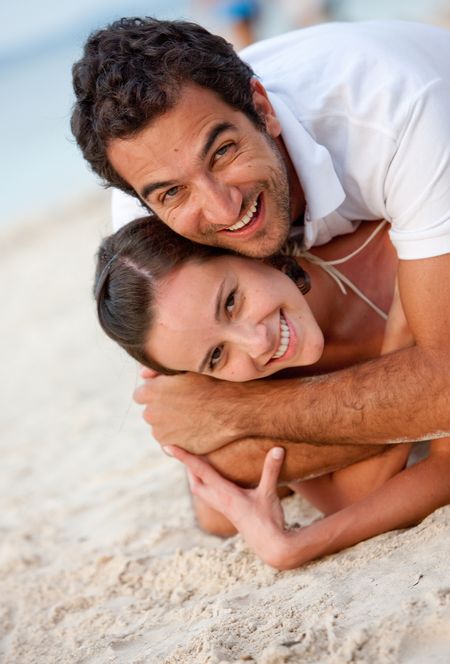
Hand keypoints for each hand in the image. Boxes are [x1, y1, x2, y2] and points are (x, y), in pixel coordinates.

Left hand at [133, 372, 245, 452]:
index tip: (169, 394)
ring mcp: (162, 433)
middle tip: (185, 405)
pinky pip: (172, 444)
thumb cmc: (213, 383)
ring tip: (194, 417)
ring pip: (160, 429)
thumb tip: (142, 375)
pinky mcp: (174, 447)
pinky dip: (180, 438)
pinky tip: (197, 428)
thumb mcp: (185, 369)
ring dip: (170, 425)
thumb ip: (158, 371)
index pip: (140, 395)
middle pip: (150, 413)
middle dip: (162, 410)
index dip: (155, 394)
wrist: (236, 408)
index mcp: (152, 391)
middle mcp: (152, 413)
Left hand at [165, 445, 289, 566]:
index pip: (199, 470)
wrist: (271, 547)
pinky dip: (205, 482)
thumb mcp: (269, 493)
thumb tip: (278, 449)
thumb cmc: (269, 520)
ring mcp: (223, 507)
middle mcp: (219, 500)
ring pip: (199, 489)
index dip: (183, 457)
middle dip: (186, 465)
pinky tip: (214, 478)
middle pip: (194, 481)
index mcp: (225, 494)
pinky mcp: (228, 511)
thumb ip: (271, 470)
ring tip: (195, 460)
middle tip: (181, 447)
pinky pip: (209, 494)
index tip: (167, 446)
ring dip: (194, 475)